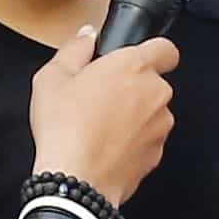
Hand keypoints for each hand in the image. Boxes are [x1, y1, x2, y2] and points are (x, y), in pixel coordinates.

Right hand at [23, 17, 179, 206]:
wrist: (77, 181)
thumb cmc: (64, 129)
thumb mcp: (52, 78)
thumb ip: (74, 49)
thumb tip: (86, 36)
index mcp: (133, 66)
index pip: (165, 48)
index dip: (152, 52)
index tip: (135, 60)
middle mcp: (155, 93)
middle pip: (154, 83)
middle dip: (133, 88)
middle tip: (101, 97)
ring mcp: (160, 125)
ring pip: (152, 113)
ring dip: (134, 116)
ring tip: (100, 126)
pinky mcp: (157, 154)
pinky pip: (148, 140)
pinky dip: (133, 142)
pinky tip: (106, 146)